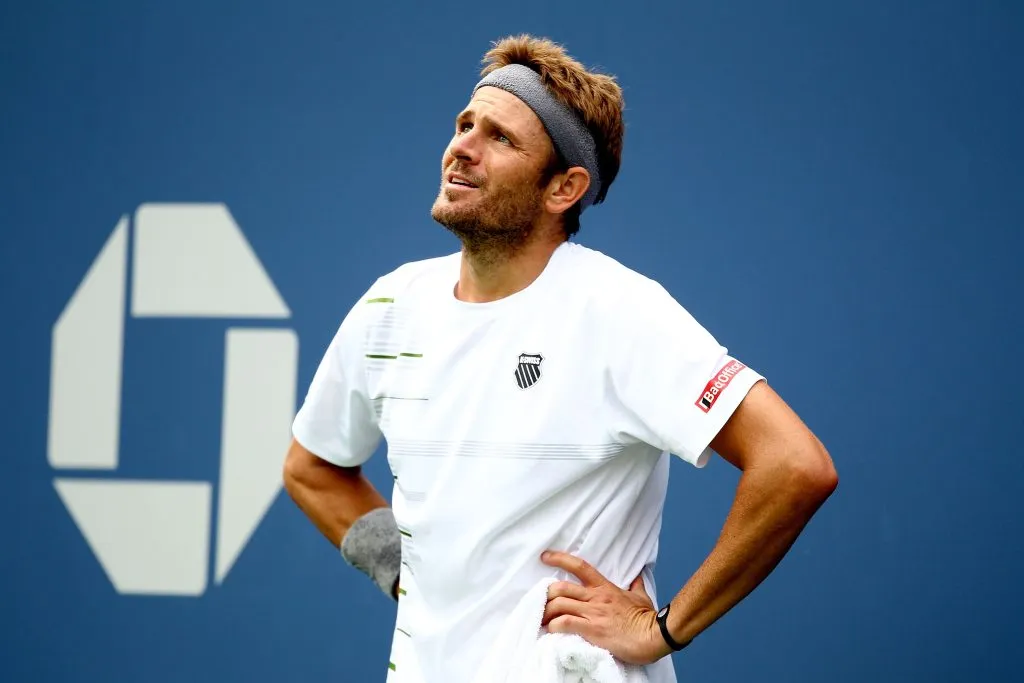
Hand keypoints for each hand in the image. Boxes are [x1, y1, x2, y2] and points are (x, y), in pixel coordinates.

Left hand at [540, 550, 669, 664]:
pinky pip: (565, 623)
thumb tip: (638, 574)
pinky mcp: (592, 630)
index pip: (579, 566)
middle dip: (546, 594)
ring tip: (542, 619)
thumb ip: (635, 585)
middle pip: (561, 587)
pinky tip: (551, 630)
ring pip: (559, 604)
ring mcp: (592, 613)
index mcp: (605, 587)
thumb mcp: (641, 596)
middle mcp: (595, 597)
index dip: (559, 558)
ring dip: (546, 612)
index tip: (545, 556)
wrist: (654, 636)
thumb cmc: (647, 618)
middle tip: (541, 602)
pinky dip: (554, 626)